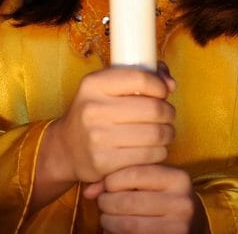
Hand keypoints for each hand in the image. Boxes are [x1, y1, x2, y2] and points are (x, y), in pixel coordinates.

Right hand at [43, 63, 177, 184]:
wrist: (66, 148)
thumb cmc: (98, 112)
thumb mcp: (110, 86)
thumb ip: (145, 75)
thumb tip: (171, 84)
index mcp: (94, 84)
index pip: (141, 79)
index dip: (160, 87)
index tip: (162, 93)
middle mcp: (93, 109)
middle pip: (154, 108)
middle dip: (168, 113)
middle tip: (166, 116)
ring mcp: (97, 137)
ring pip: (156, 134)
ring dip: (168, 133)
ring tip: (163, 132)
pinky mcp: (103, 162)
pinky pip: (149, 156)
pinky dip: (159, 152)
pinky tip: (153, 148)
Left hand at [83, 164, 204, 233]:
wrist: (190, 224)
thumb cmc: (163, 198)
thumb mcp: (151, 182)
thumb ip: (123, 178)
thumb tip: (89, 192)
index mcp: (179, 179)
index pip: (134, 173)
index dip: (112, 180)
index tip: (109, 186)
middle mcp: (182, 202)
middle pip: (127, 201)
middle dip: (107, 203)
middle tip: (104, 203)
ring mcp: (178, 227)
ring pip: (127, 225)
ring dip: (108, 222)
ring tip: (107, 218)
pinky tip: (115, 230)